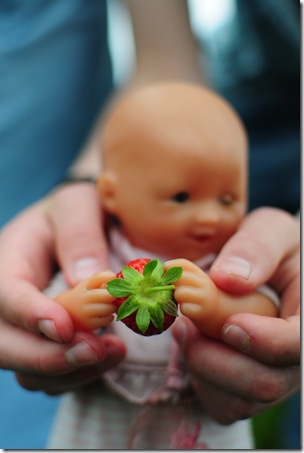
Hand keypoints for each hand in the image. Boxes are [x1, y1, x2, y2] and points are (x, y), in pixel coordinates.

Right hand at [0, 183, 124, 393]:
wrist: (77, 227)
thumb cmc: (75, 212)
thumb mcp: (78, 204)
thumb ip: (79, 234)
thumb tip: (84, 280)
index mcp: (8, 259)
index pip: (4, 294)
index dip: (29, 314)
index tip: (66, 326)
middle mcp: (7, 301)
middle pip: (4, 344)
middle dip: (47, 356)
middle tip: (96, 350)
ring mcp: (22, 326)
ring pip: (26, 369)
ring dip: (69, 371)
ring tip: (116, 351)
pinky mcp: (43, 344)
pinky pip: (50, 376)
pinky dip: (78, 375)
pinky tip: (110, 356)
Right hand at [55, 270, 116, 330]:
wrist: (67, 313)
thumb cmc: (85, 295)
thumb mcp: (89, 284)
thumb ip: (101, 279)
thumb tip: (115, 278)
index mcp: (84, 286)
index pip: (96, 278)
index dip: (107, 276)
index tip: (113, 276)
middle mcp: (83, 298)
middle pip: (103, 294)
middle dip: (113, 294)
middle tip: (117, 296)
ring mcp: (84, 312)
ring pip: (106, 308)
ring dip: (113, 307)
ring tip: (111, 306)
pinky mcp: (88, 324)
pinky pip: (105, 320)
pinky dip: (110, 317)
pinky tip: (107, 314)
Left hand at [172, 207, 299, 423]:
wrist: (260, 268)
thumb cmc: (268, 247)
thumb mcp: (268, 231)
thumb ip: (255, 248)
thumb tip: (229, 279)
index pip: (298, 345)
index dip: (266, 342)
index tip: (230, 324)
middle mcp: (295, 357)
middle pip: (265, 383)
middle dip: (217, 358)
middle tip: (185, 322)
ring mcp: (272, 376)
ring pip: (238, 400)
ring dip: (201, 365)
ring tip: (183, 327)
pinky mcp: (246, 389)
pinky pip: (221, 404)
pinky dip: (198, 379)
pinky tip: (190, 343)